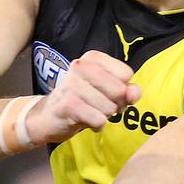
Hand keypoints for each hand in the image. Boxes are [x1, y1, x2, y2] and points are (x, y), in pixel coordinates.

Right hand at [26, 50, 141, 144]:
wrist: (49, 116)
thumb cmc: (83, 101)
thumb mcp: (107, 92)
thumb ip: (126, 90)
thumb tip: (134, 92)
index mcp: (92, 58)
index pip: (126, 74)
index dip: (123, 89)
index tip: (108, 93)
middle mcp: (80, 66)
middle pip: (120, 91)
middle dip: (115, 105)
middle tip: (99, 105)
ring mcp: (72, 85)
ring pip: (110, 108)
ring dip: (104, 116)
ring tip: (90, 112)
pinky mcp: (68, 104)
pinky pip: (99, 120)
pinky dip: (96, 125)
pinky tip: (85, 121)